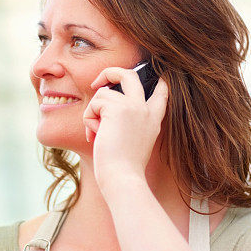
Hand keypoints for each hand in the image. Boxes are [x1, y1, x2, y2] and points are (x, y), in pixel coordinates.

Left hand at [82, 66, 168, 196]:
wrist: (123, 178)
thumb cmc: (124, 169)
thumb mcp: (133, 142)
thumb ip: (128, 123)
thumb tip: (106, 110)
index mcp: (153, 119)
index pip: (162, 91)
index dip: (158, 80)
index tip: (159, 76)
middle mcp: (145, 109)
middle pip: (130, 75)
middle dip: (110, 72)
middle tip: (96, 83)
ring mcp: (133, 106)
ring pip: (102, 94)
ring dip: (92, 113)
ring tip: (96, 133)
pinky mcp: (117, 108)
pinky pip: (94, 104)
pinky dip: (88, 120)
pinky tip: (95, 135)